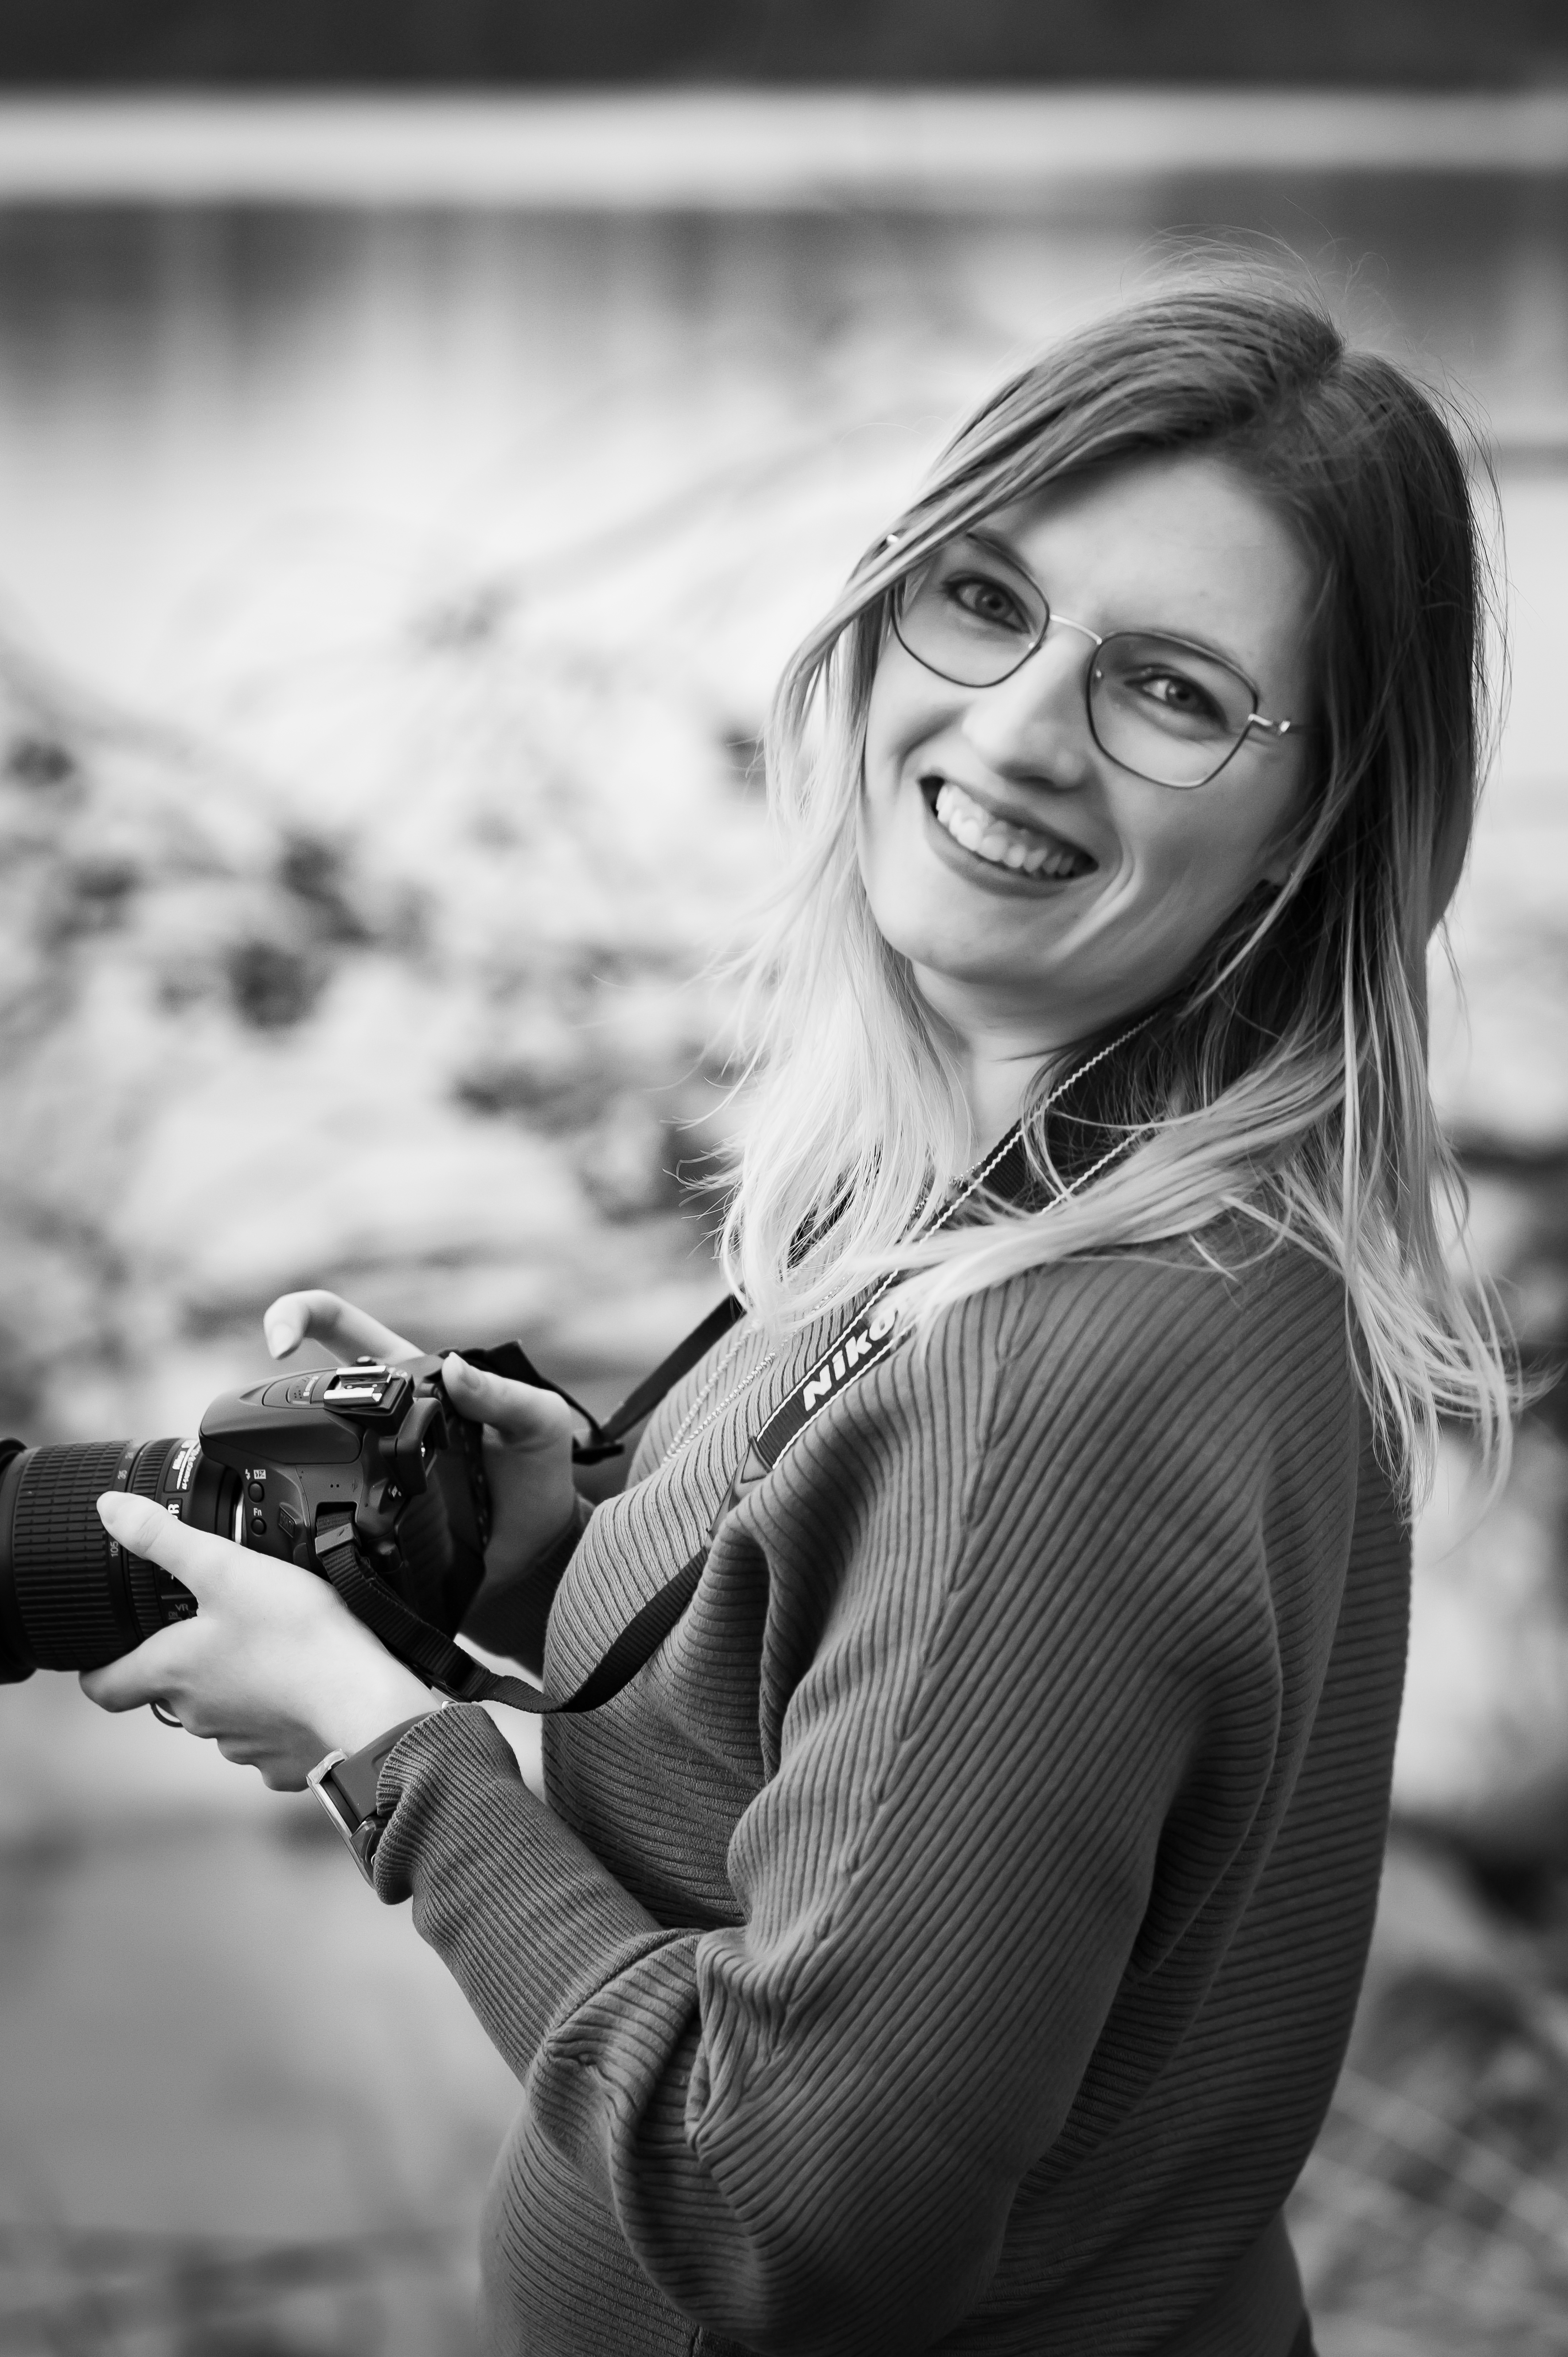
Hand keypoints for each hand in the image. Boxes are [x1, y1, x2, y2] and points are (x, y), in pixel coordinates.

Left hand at [80, 1492, 435, 1788]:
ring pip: (223, 1714)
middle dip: (189, 1665)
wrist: (363, 1701)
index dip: (98, 1669)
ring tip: (271, 1651)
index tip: (105, 1656)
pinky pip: (270, 1736)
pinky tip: (304, 1687)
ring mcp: (240, 1743)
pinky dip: (279, 1715)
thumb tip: (110, 1510)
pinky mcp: (282, 1761)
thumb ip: (165, 1539)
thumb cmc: (297, 1638)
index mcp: (173, 1672)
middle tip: (220, 1628)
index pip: (104, 1687)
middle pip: (172, 1694)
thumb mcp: (226, 1567)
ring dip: (237, 1687)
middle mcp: (197, 1715)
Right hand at [262, 1287, 578, 1590]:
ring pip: (302, 1450)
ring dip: (283, 1455)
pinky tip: (304, 1531)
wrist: (540, 1551)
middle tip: (271, 1418)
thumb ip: (504, 1395)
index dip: (300, 1317)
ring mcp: (367, 1468)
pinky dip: (308, 1518)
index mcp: (411, 1379)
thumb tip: (455, 1368)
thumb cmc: (538, 1474)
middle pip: (303, 1389)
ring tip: (283, 1472)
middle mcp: (379, 1420)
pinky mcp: (366, 1516)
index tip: (279, 1342)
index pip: (340, 1327)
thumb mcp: (537, 1422)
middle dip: (272, 1395)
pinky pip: (324, 1514)